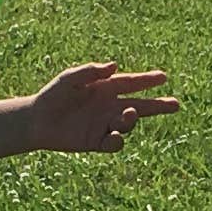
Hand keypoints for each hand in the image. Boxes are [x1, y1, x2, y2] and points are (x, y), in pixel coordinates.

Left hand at [24, 62, 178, 154]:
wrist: (36, 121)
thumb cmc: (52, 95)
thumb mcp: (69, 78)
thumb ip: (90, 71)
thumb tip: (115, 66)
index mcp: (105, 88)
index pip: (131, 83)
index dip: (147, 80)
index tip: (163, 77)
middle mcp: (109, 106)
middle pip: (140, 106)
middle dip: (158, 105)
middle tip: (175, 105)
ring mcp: (105, 125)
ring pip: (128, 124)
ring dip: (131, 119)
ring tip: (128, 113)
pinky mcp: (97, 142)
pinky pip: (114, 144)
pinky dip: (117, 140)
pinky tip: (113, 135)